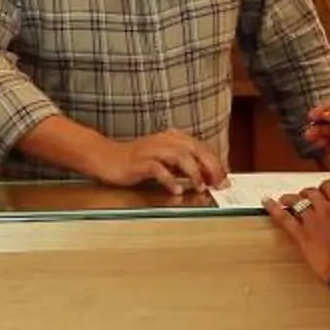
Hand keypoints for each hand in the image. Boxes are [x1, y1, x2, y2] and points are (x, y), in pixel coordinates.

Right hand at [97, 128, 229, 195]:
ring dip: (193, 172)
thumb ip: (184, 167)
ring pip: (180, 156)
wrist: (105, 158)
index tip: (224, 179)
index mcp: (172, 138)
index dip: (215, 162)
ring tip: (200, 187)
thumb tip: (207, 178)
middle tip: (218, 183)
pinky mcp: (139, 162)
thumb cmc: (135, 162)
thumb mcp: (164, 162)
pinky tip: (176, 191)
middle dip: (210, 166)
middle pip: (194, 149)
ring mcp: (151, 150)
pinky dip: (170, 180)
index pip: (201, 147)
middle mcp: (164, 140)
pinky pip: (158, 169)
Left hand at [261, 179, 329, 285]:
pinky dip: (273, 208)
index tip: (321, 192)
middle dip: (306, 194)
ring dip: (290, 198)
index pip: (329, 186)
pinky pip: (283, 218)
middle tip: (304, 199)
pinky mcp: (300, 234)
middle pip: (310, 192)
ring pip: (296, 201)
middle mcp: (325, 209)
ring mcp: (311, 221)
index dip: (323, 188)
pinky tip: (266, 202)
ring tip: (285, 199)